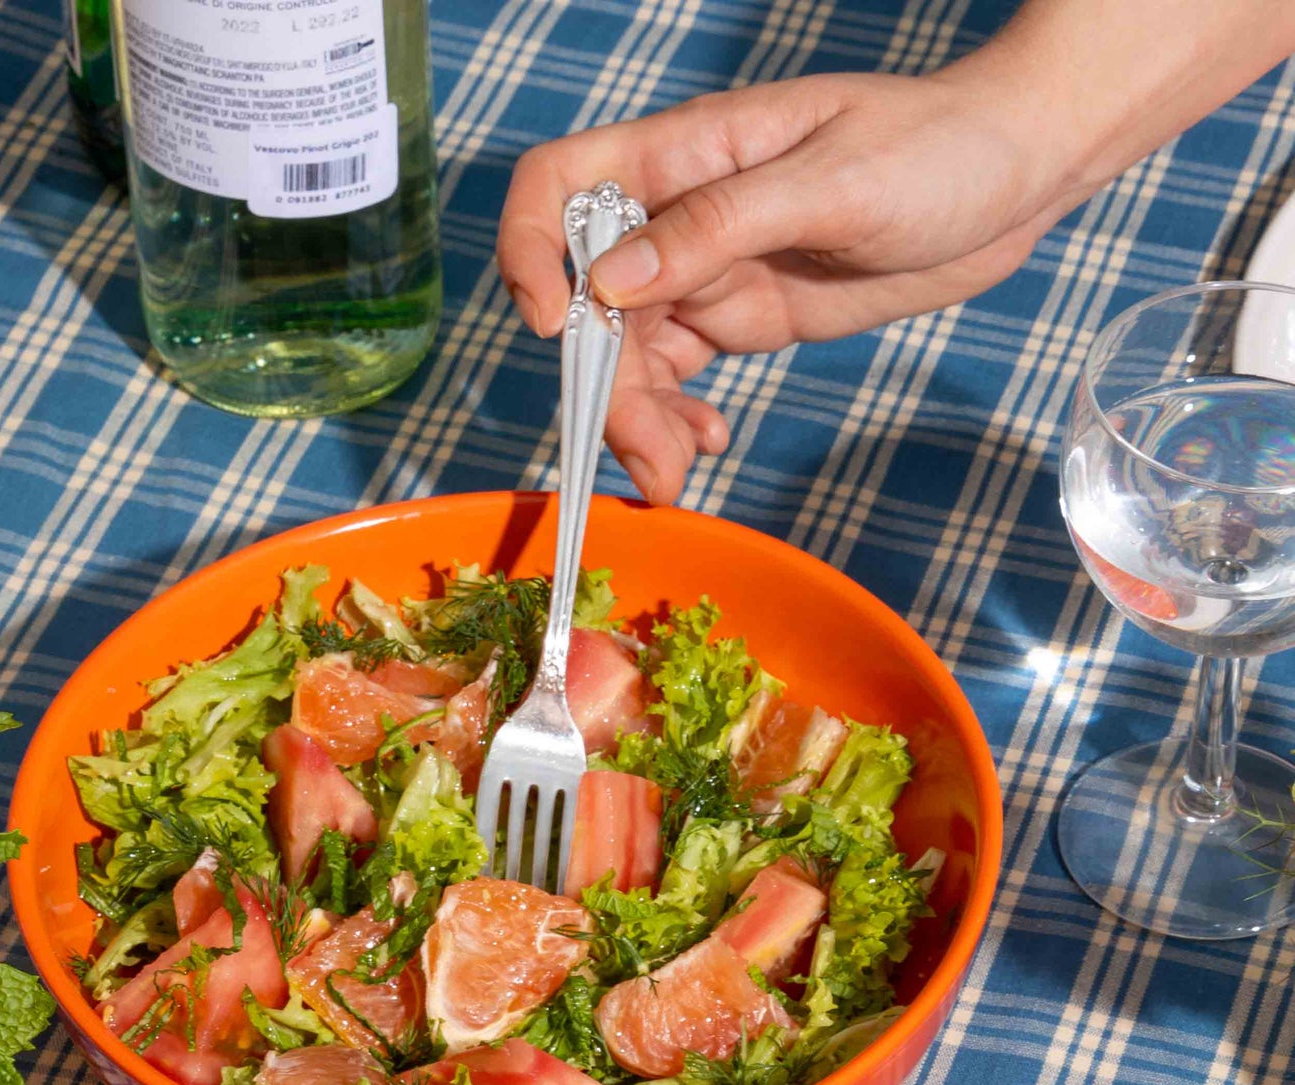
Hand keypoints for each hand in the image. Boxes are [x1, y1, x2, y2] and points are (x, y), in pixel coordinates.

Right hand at [497, 65, 1080, 502]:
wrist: (1016, 177)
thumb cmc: (935, 148)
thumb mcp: (832, 183)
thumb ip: (718, 227)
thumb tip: (610, 281)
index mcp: (686, 156)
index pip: (560, 186)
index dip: (531, 252)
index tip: (548, 326)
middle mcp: (679, 216)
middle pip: (591, 303)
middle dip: (604, 384)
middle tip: (650, 455)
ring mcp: (708, 272)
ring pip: (630, 354)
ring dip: (638, 420)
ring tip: (674, 474)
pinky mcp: (742, 316)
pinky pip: (678, 377)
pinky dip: (677, 419)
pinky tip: (707, 442)